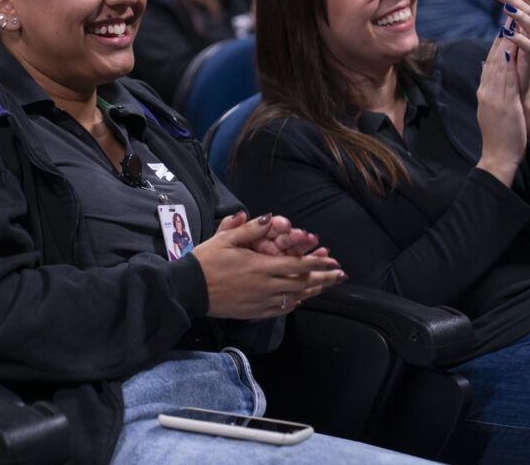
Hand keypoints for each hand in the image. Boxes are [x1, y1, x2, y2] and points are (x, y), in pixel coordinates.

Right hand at [193, 214, 346, 318]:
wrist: (189, 290)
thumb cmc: (205, 262)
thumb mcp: (225, 239)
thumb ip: (250, 228)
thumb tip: (270, 216)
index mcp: (261, 266)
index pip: (298, 264)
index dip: (318, 263)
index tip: (333, 261)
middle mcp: (265, 286)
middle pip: (302, 283)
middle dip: (324, 279)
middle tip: (340, 275)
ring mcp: (260, 301)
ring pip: (294, 297)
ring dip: (313, 291)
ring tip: (327, 287)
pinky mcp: (253, 312)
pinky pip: (279, 309)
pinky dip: (292, 304)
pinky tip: (299, 300)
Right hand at [475, 31, 526, 185]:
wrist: (497, 157)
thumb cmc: (498, 136)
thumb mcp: (491, 109)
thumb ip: (489, 88)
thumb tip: (486, 69)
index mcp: (484, 92)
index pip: (491, 63)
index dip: (498, 44)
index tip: (505, 26)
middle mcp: (486, 92)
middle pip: (493, 60)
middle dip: (500, 38)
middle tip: (507, 17)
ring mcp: (493, 97)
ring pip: (498, 66)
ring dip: (504, 45)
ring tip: (509, 25)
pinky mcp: (503, 104)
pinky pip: (505, 80)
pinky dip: (508, 64)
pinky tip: (512, 50)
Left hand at [491, 0, 529, 103]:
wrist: (517, 92)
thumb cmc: (512, 66)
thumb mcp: (510, 42)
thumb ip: (510, 25)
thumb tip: (507, 6)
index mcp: (528, 29)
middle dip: (515, 0)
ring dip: (519, 16)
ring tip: (504, 8)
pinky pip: (529, 47)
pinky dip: (517, 38)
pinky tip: (505, 31)